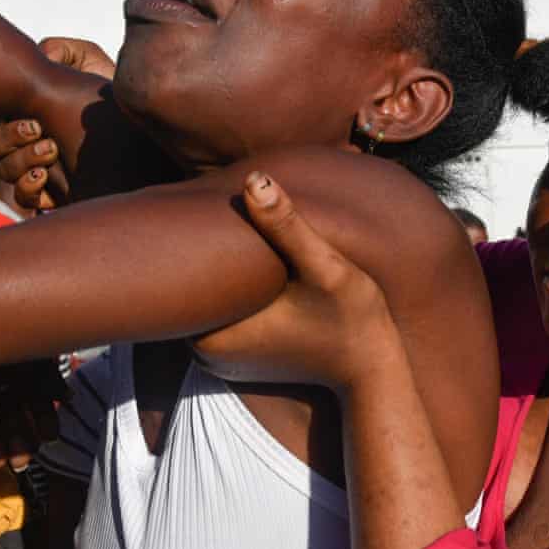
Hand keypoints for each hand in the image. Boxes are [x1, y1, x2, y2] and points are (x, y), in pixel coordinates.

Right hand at [0, 37, 115, 209]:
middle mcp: (27, 141)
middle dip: (6, 136)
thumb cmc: (115, 91)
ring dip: (20, 159)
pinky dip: (27, 188)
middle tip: (37, 127)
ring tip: (52, 149)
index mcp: (26, 111)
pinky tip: (45, 175)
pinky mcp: (54, 194)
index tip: (14, 108)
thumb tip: (29, 61)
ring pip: (4, 170)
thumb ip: (56, 52)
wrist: (144, 127)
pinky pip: (23, 199)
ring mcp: (39, 167)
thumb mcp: (89, 60)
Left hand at [0, 359, 66, 471]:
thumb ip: (49, 374)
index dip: (43, 420)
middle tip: (21, 463)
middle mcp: (0, 373)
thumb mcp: (33, 349)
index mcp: (25, 364)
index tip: (48, 440)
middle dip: (17, 439)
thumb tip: (68, 398)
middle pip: (11, 412)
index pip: (37, 398)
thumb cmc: (11, 322)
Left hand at [193, 172, 403, 391]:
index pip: (175, 278)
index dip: (186, 241)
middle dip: (200, 251)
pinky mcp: (238, 350)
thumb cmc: (353, 319)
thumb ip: (288, 227)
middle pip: (187, 287)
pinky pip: (220, 307)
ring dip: (216, 267)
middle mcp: (205, 354)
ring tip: (227, 227)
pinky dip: (230, 285)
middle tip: (211, 209)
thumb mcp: (324, 268)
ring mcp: (219, 356)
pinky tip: (245, 259)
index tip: (200, 210)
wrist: (373, 369)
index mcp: (210, 337)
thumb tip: (255, 180)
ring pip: (205, 296)